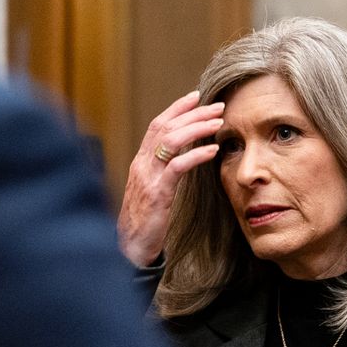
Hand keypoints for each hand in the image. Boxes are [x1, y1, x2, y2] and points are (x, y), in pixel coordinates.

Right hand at [119, 92, 223, 267]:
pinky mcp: (157, 194)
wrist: (129, 248)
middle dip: (192, 113)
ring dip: (196, 128)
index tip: (196, 97)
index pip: (157, 125)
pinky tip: (212, 151)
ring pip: (170, 141)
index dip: (176, 109)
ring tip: (218, 123)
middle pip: (165, 127)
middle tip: (216, 105)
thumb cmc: (143, 221)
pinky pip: (177, 168)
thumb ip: (162, 171)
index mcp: (140, 162)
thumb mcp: (152, 190)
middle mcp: (141, 164)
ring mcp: (148, 178)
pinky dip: (196, 155)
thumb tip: (182, 157)